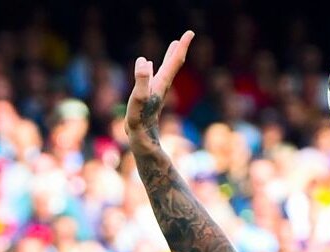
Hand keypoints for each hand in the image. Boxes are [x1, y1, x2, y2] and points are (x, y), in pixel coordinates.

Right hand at [126, 30, 194, 148]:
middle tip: (188, 35)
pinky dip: (155, 67)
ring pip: (166, 70)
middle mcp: (161, 86)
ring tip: (174, 45)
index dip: (181, 46)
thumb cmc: (140, 121)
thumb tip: (144, 61)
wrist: (142, 140)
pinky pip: (155, 77)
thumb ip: (142, 80)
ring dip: (170, 57)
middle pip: (173, 64)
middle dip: (179, 49)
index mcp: (161, 84)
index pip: (174, 62)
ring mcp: (156, 92)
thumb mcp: (139, 99)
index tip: (190, 33)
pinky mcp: (149, 98)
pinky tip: (150, 65)